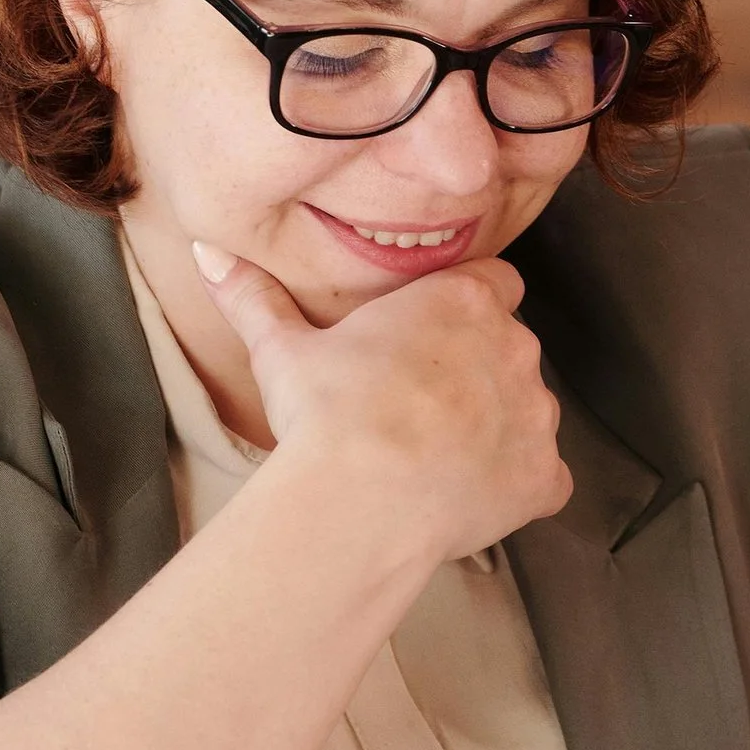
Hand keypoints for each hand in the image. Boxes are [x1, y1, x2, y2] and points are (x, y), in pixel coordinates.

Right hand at [192, 241, 571, 567]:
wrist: (362, 498)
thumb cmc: (326, 414)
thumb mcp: (282, 349)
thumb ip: (254, 298)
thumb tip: (205, 251)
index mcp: (463, 301)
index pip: (494, 285)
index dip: (464, 312)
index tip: (429, 340)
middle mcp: (515, 347)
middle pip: (510, 349)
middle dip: (477, 372)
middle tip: (420, 407)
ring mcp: (537, 413)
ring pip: (528, 411)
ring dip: (497, 428)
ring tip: (436, 458)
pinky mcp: (544, 476)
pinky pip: (544, 477)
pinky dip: (516, 486)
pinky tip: (467, 498)